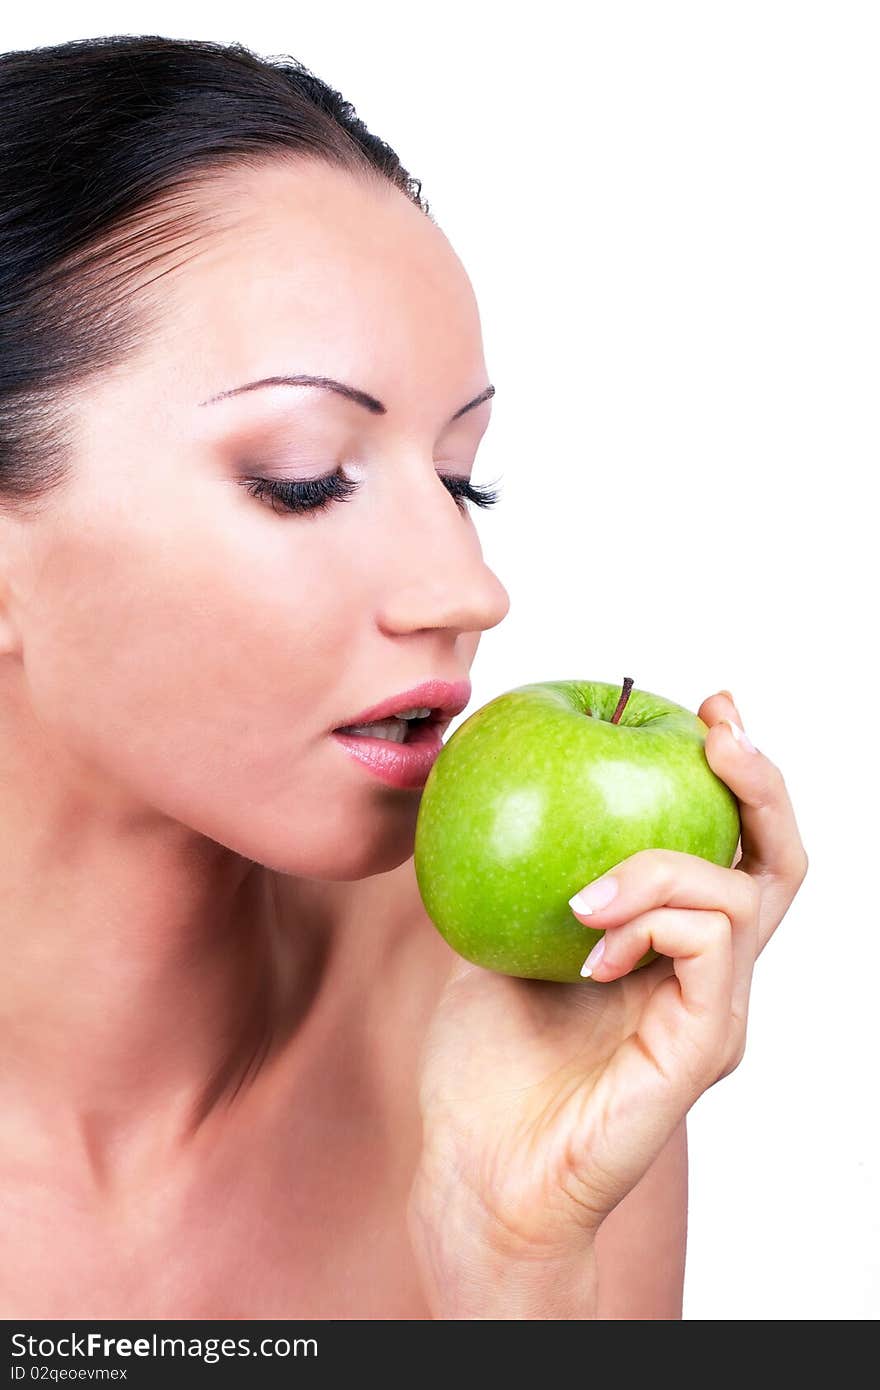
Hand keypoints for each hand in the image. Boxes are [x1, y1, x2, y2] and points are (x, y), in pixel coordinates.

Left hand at [407, 691, 808, 1317]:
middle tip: (718, 729)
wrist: (476, 1172)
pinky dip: (655, 921)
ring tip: (585, 894)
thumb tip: (500, 779)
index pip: (725, 847)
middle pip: (776, 863)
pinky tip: (590, 941)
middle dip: (758, 782)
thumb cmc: (485, 1066)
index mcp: (669, 946)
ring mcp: (711, 1012)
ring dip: (664, 865)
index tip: (697, 711)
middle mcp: (705, 975)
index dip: (729, 775)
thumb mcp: (495, 935)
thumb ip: (522, 872)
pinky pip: (712, 951)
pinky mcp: (703, 1050)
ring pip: (743, 896)